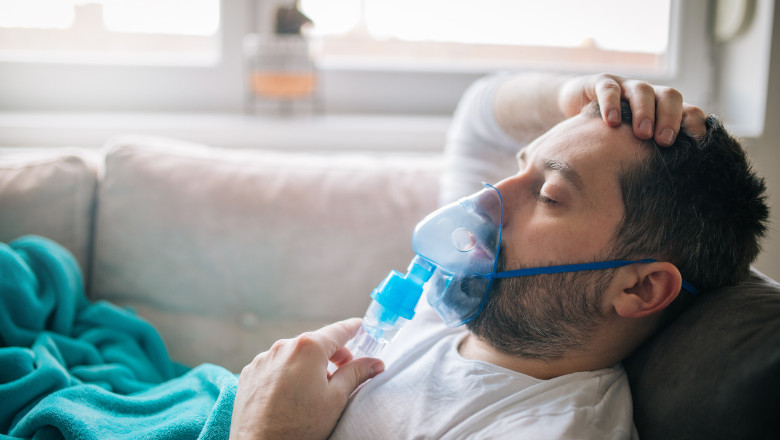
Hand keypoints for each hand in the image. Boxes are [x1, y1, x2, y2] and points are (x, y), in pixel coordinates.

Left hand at [229, 318, 384, 439]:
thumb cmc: (300, 426)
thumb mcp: (336, 398)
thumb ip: (356, 374)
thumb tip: (375, 363)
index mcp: (308, 347)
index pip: (339, 330)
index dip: (354, 328)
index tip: (363, 328)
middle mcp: (283, 346)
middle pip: (316, 342)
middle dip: (333, 355)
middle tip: (345, 373)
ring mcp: (263, 359)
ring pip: (294, 354)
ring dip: (308, 365)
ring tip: (314, 391)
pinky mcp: (250, 372)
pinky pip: (275, 365)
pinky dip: (287, 373)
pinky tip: (291, 395)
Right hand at [558, 73, 706, 145]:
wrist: (575, 106)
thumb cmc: (608, 134)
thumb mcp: (630, 146)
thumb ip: (646, 159)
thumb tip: (665, 190)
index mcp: (663, 111)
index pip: (689, 111)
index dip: (695, 124)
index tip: (697, 145)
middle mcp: (649, 96)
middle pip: (670, 96)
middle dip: (670, 118)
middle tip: (665, 141)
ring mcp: (626, 87)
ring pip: (642, 90)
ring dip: (645, 112)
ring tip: (642, 134)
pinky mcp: (602, 83)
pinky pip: (609, 89)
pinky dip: (611, 103)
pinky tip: (611, 122)